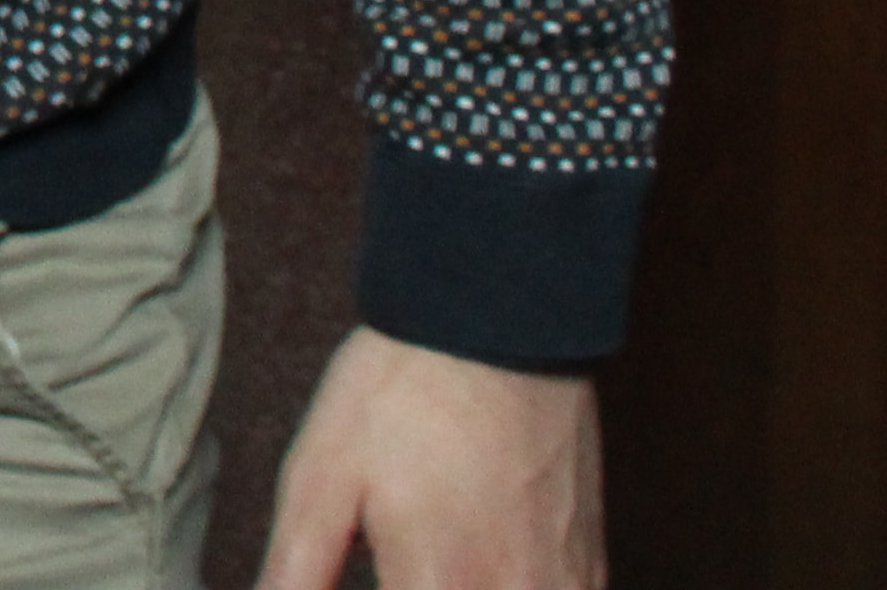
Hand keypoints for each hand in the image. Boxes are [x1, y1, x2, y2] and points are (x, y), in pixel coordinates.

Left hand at [258, 327, 603, 589]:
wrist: (499, 323)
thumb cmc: (403, 393)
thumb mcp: (319, 476)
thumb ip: (296, 570)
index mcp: (438, 582)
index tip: (373, 580)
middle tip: (394, 570)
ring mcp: (563, 588)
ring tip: (425, 564)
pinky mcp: (590, 569)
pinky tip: (477, 568)